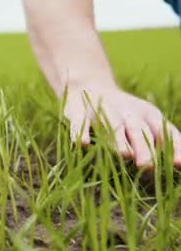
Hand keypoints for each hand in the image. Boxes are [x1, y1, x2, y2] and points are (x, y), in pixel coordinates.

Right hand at [64, 85, 180, 167]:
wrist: (87, 85)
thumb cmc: (123, 114)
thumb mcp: (145, 122)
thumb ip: (163, 141)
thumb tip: (179, 164)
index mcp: (148, 115)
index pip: (163, 132)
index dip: (172, 147)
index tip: (178, 164)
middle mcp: (127, 111)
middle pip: (137, 130)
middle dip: (143, 147)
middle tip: (147, 165)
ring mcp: (102, 110)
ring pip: (111, 125)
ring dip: (118, 140)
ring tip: (124, 155)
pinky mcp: (78, 112)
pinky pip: (80, 123)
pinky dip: (80, 133)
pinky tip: (83, 144)